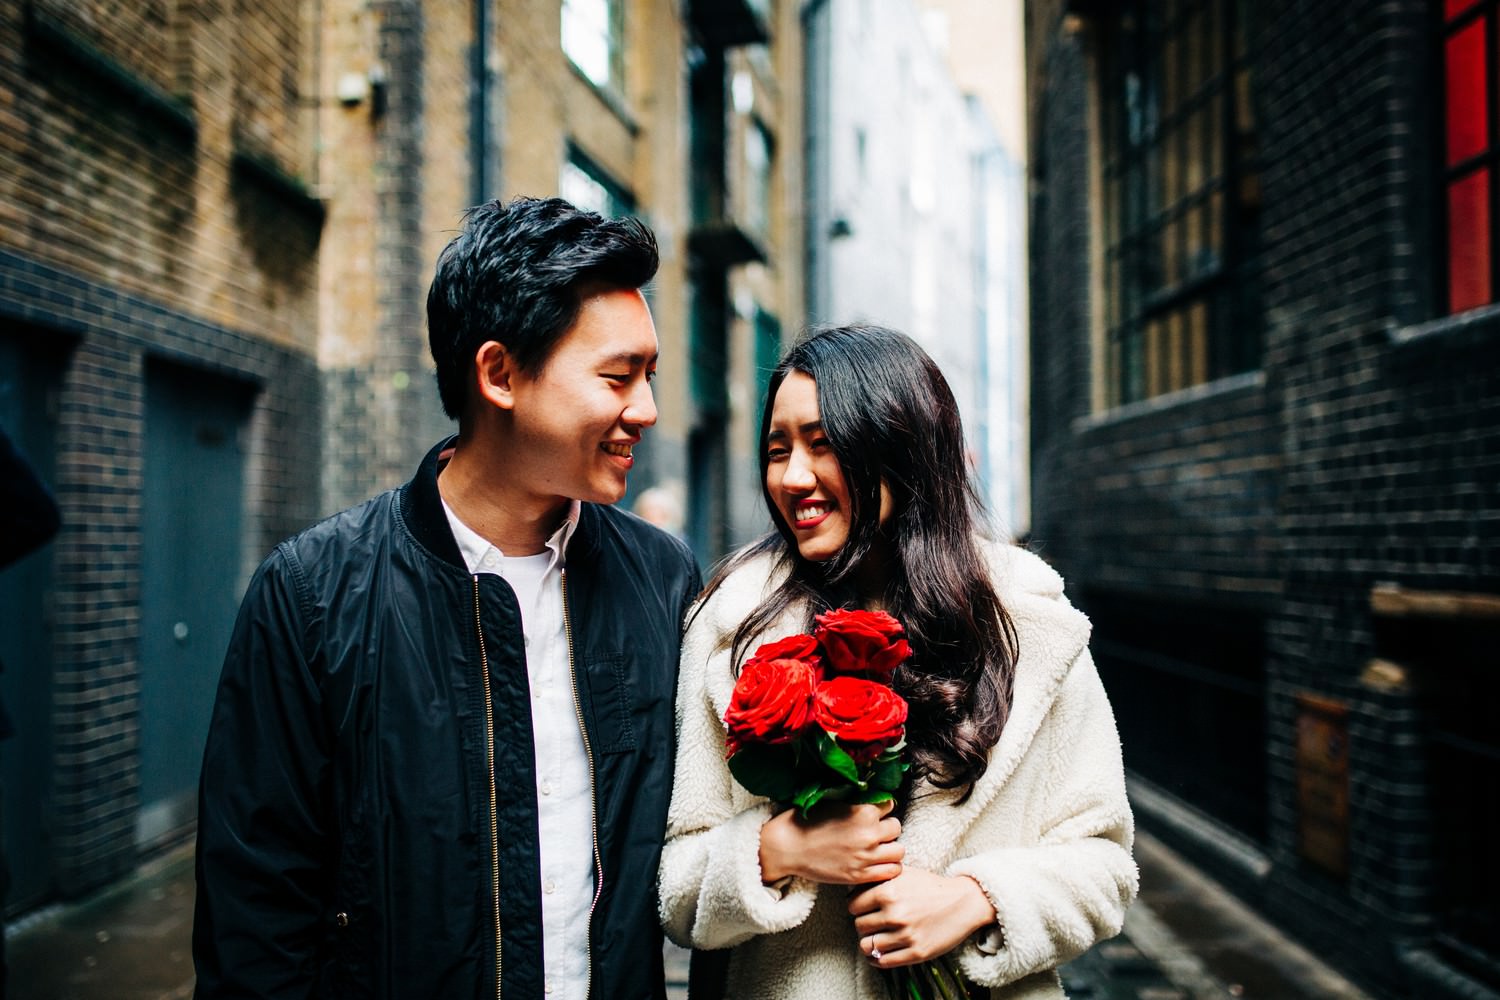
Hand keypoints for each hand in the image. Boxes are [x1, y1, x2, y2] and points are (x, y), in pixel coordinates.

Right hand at [759, 801, 903, 884]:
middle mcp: (869, 834)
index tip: (872, 812)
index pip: (890, 805)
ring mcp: (866, 857)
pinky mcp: (860, 876)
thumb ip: (857, 801)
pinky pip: (892, 871)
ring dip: (890, 848)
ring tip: (877, 847)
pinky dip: (888, 866)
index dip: (881, 808)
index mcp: (863, 812)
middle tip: (874, 830)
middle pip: (896, 828)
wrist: (788, 847)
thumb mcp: (833, 801)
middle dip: (886, 828)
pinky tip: (877, 862)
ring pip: (899, 851)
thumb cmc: (807, 821)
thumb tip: (873, 796)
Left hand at [849, 868, 997, 967]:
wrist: (963, 902)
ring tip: (875, 937)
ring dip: (868, 942)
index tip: (862, 909)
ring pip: (867, 945)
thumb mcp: (903, 873)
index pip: (853, 905)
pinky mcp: (916, 952)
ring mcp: (906, 935)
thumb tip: (852, 885)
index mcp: (888, 891)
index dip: (855, 907)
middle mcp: (895, 914)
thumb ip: (878, 877)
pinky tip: (879, 952)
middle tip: (871, 922)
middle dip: (862, 924)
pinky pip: (883, 962)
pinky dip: (876, 959)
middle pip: (859, 926)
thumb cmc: (931, 886)